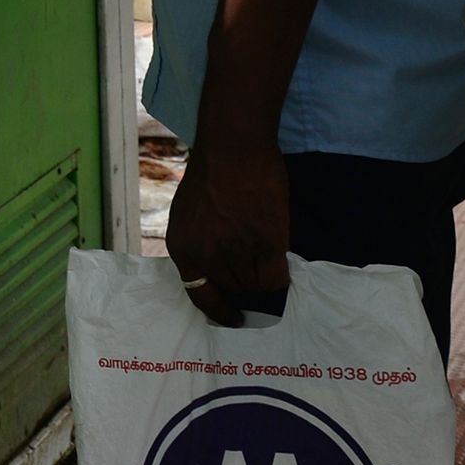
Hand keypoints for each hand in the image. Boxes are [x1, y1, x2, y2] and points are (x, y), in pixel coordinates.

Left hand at [164, 134, 289, 325]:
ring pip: (257, 286)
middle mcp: (208, 257)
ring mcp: (237, 253)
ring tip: (268, 255)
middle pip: (234, 289)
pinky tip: (282, 263)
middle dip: (246, 283)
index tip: (233, 317)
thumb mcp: (189, 214)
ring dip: (265, 277)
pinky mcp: (266, 245)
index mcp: (183, 249)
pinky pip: (277, 278)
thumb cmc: (211, 172)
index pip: (199, 295)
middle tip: (257, 267)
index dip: (219, 310)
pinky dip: (281, 275)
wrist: (233, 147)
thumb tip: (218, 267)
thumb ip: (200, 243)